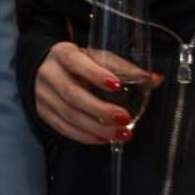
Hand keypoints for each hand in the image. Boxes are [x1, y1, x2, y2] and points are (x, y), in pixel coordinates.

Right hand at [33, 41, 154, 145]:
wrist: (39, 68)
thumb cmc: (74, 63)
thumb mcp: (94, 57)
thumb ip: (122, 68)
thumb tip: (154, 79)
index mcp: (62, 54)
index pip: (76, 63)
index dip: (95, 74)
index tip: (116, 85)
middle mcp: (49, 74)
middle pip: (73, 94)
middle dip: (100, 110)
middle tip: (124, 118)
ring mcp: (43, 96)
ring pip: (70, 115)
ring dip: (97, 128)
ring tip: (121, 133)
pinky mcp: (43, 113)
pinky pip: (64, 128)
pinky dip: (85, 136)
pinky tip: (103, 139)